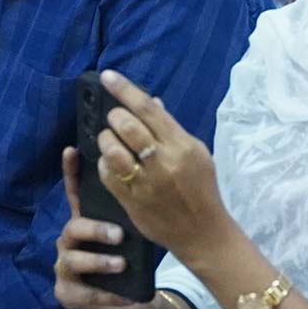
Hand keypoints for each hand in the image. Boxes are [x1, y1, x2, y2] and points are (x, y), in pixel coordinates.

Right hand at [52, 147, 162, 308]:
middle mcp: (69, 242)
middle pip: (73, 227)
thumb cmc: (127, 265)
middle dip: (95, 229)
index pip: (75, 194)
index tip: (72, 150)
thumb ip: (128, 216)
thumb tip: (146, 184)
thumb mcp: (129, 238)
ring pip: (73, 260)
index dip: (71, 172)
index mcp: (84, 223)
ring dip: (99, 261)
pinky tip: (125, 295)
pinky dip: (106, 294)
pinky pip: (83, 292)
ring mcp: (64, 268)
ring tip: (122, 265)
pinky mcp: (67, 294)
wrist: (127, 306)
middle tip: (119, 235)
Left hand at [90, 71, 234, 263]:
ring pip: (113, 150)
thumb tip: (151, 102)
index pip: (149, 109)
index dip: (125, 90)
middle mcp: (164, 161)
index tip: (107, 76)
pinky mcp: (132, 201)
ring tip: (108, 139)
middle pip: (128, 126)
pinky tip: (110, 162)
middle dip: (114, 116)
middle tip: (113, 118)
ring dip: (105, 139)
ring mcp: (147, 183)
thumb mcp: (196, 154)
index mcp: (183, 145)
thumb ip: (171, 129)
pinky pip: (108, 175)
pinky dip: (104, 163)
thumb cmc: (201, 188)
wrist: (203, 232)